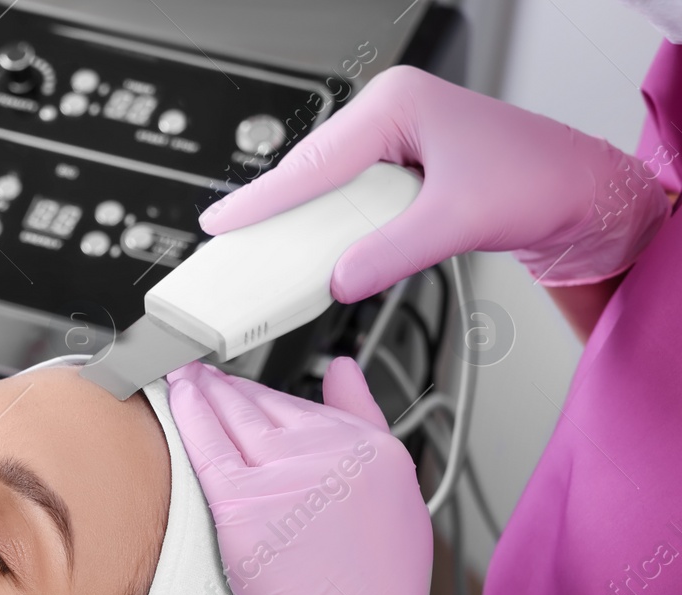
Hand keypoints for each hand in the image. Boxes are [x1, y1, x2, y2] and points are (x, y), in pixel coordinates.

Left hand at [166, 358, 528, 594]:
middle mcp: (336, 455)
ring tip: (182, 380)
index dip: (262, 396)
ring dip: (204, 394)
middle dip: (229, 391)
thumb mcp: (397, 497)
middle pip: (266, 404)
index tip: (235, 387)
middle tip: (197, 376)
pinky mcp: (247, 509)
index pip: (306, 403)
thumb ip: (366, 424)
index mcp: (376, 451)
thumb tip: (341, 370)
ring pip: (235, 417)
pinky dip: (188, 417)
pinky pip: (207, 448)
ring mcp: (289, 480)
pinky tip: (173, 398)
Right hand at [199, 65, 671, 301]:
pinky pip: (348, 201)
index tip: (220, 222)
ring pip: (327, 188)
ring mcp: (395, 141)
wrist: (584, 194)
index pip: (315, 159)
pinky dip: (332, 230)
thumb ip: (393, 252)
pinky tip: (318, 253)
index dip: (263, 197)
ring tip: (268, 259)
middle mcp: (391, 115)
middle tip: (233, 250)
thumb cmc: (540, 181)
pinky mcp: (402, 170)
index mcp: (398, 104)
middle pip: (311, 172)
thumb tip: (340, 279)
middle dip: (276, 214)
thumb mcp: (459, 220)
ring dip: (305, 226)